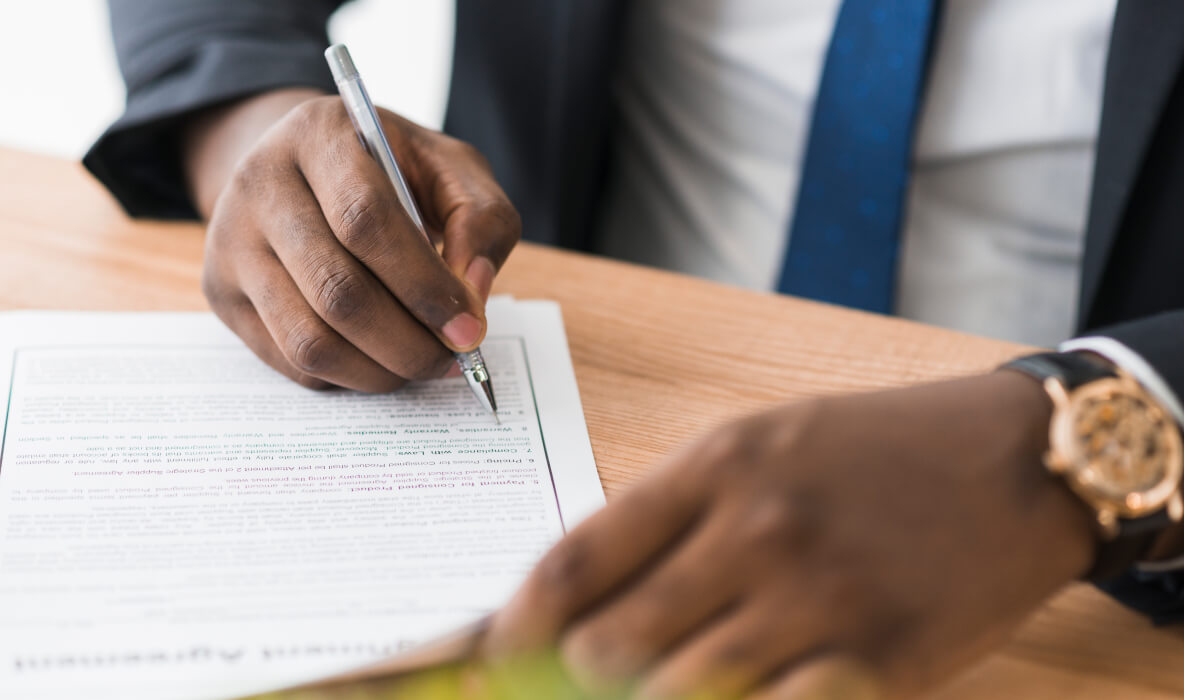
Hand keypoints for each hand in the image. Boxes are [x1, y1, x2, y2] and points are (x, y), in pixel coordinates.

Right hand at [184, 89, 519, 390]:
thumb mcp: (451, 168)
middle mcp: (260, 183)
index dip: (423, 284)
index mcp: (320, 135)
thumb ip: (482, 219)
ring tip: (421, 363)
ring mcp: (232, 241)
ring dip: (380, 370)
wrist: (305, 165)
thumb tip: (473, 293)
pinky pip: (290, 360)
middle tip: (452, 357)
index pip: (364, 219)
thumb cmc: (392, 170)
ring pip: (309, 338)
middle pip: (336, 290)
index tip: (468, 326)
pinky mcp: (222, 292)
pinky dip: (348, 375)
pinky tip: (379, 357)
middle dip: (408, 342)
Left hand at [482, 371, 1097, 698]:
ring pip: (675, 695)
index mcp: (719, 467)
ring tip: (670, 684)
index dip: (516, 621)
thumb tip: (579, 595)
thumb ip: (673, 514)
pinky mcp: (880, 664)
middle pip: (609, 642)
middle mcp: (758, 532)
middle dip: (577, 677)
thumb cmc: (876, 450)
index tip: (489, 655)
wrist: (1018, 462)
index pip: (578, 556)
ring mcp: (820, 603)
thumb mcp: (764, 446)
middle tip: (584, 681)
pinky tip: (740, 698)